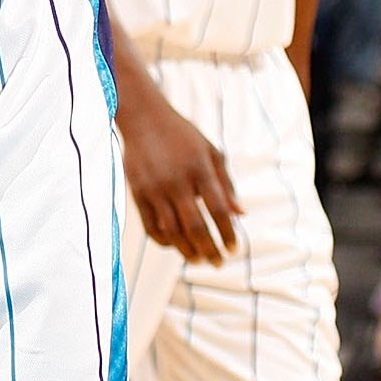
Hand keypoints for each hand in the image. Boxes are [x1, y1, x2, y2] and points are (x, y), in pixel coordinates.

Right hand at [119, 96, 240, 263]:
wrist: (144, 118)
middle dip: (210, 250)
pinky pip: (151, 227)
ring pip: (173, 232)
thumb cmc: (183, 135)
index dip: (228, 233)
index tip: (234, 249)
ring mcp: (155, 188)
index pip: (218, 210)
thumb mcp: (211, 151)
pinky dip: (164, 241)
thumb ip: (226, 184)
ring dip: (187, 251)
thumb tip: (241, 214)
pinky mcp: (138, 193)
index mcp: (200, 169)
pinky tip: (175, 246)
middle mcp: (177, 181)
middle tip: (218, 263)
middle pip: (196, 226)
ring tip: (198, 261)